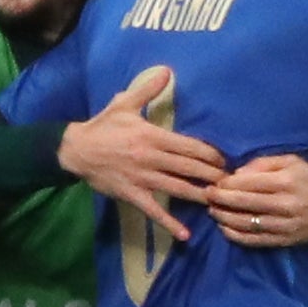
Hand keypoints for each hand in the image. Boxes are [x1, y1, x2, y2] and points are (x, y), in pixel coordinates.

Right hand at [59, 69, 224, 242]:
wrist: (76, 151)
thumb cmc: (103, 126)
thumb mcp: (124, 104)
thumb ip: (147, 90)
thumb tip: (167, 72)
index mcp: (152, 136)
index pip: (189, 146)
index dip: (210, 154)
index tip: (225, 159)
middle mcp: (151, 158)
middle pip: (189, 168)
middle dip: (212, 175)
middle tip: (232, 182)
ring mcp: (142, 178)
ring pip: (177, 188)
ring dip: (200, 196)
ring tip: (219, 201)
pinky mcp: (132, 195)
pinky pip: (154, 211)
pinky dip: (169, 224)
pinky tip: (185, 235)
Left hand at [204, 151, 307, 248]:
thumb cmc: (306, 179)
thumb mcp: (290, 161)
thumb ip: (262, 164)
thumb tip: (236, 175)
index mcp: (286, 181)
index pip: (249, 183)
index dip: (228, 184)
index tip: (215, 182)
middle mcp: (285, 204)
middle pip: (245, 203)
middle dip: (221, 199)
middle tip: (207, 196)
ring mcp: (284, 225)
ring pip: (247, 223)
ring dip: (225, 218)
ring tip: (213, 211)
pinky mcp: (283, 240)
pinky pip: (255, 240)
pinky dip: (236, 236)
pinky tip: (224, 228)